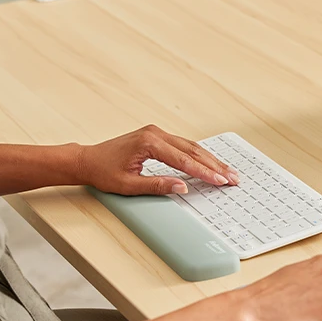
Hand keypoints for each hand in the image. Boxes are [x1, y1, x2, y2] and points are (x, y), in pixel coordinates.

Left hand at [78, 125, 238, 195]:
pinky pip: (184, 145)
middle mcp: (155, 134)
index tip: (220, 181)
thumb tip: (182, 187)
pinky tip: (211, 163)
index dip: (205, 172)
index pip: (184, 160)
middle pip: (193, 150)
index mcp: (149, 143)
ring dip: (211, 160)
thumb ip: (157, 185)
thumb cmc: (103, 171)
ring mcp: (157, 133)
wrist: (87, 160)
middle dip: (215, 165)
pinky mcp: (157, 136)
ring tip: (228, 172)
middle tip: (233, 178)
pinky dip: (199, 155)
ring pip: (191, 146)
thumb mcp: (129, 185)